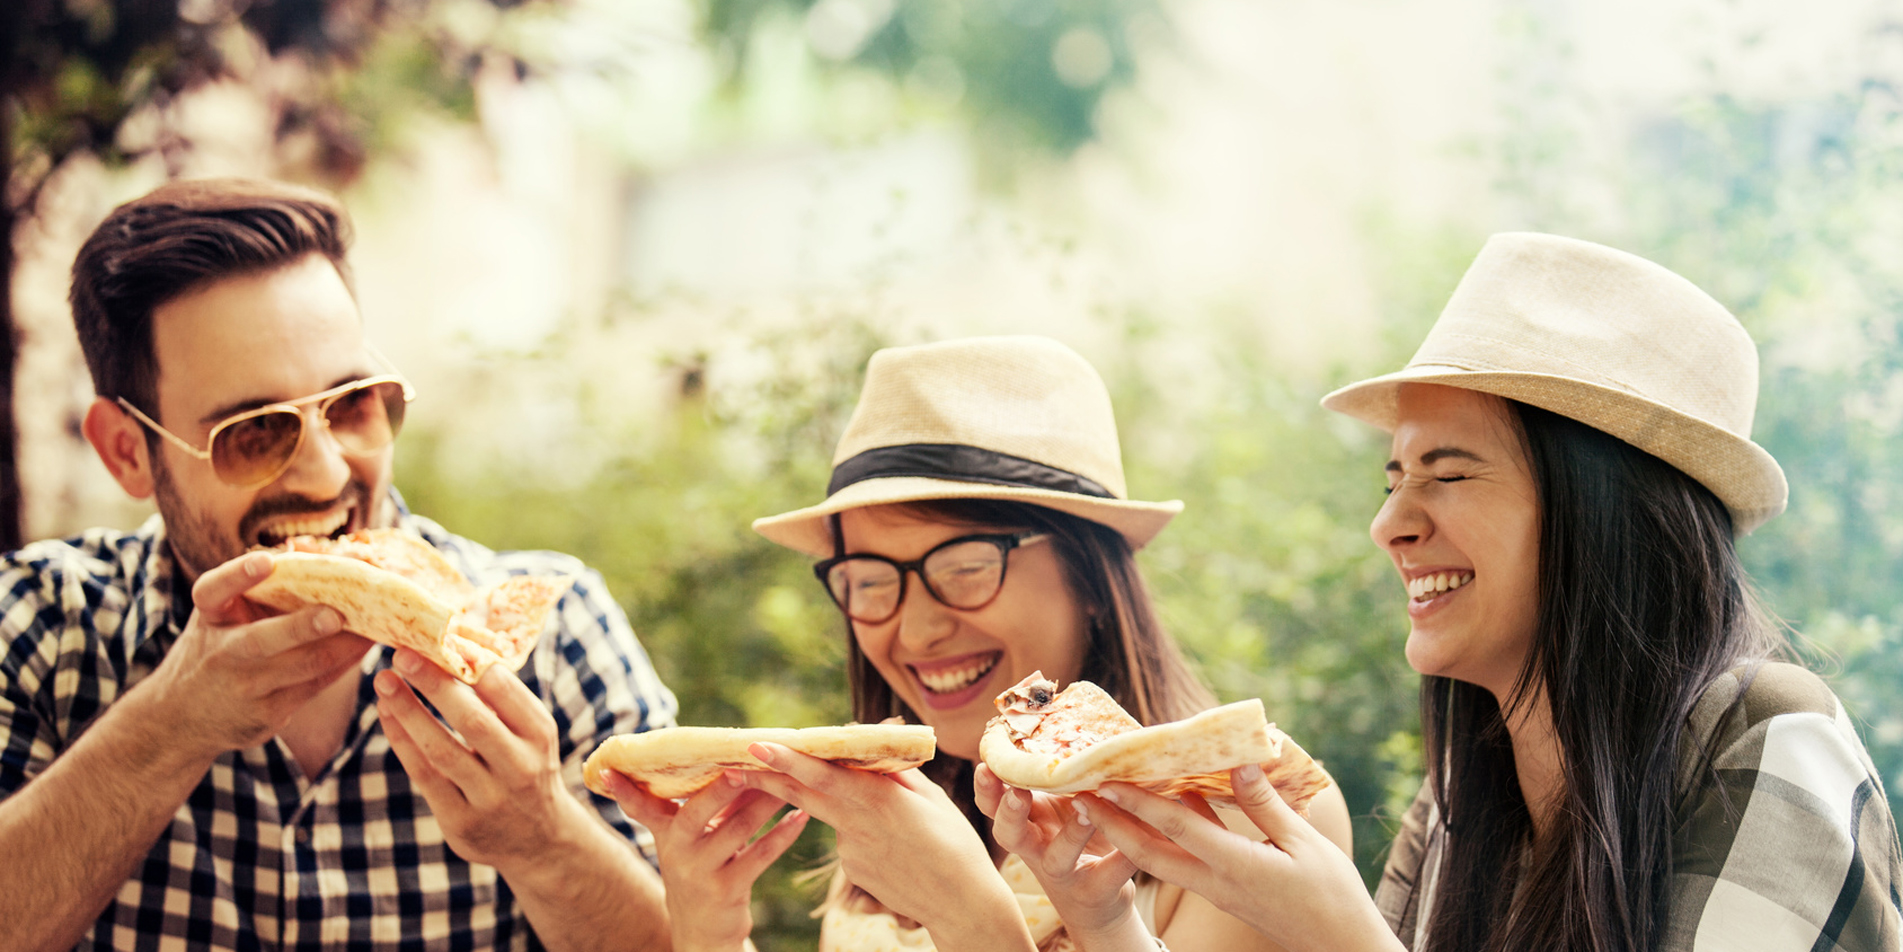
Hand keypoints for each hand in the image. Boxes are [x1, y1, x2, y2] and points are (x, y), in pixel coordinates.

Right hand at [146, 552, 371, 756]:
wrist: (183, 718)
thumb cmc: (217, 645)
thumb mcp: (222, 614)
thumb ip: (257, 586)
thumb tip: (320, 550)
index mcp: (209, 616)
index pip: (213, 590)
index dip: (238, 575)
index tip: (265, 560)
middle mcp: (222, 652)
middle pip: (262, 639)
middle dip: (302, 627)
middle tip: (337, 613)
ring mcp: (246, 688)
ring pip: (305, 665)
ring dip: (347, 643)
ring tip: (379, 620)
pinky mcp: (269, 715)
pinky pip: (318, 684)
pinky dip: (347, 662)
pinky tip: (370, 643)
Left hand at [373, 649, 587, 877]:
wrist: (539, 840)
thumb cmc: (526, 767)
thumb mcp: (532, 733)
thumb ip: (503, 700)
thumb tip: (456, 647)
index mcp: (540, 735)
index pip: (505, 691)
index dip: (469, 663)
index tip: (439, 639)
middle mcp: (520, 768)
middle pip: (471, 720)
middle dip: (432, 683)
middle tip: (401, 654)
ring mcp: (490, 800)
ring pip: (440, 750)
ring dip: (407, 711)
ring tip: (384, 682)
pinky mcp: (461, 823)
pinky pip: (424, 777)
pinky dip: (402, 742)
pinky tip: (387, 716)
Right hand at [602, 770, 807, 951]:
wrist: (702, 928)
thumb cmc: (702, 865)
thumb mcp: (693, 836)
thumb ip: (707, 801)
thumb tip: (739, 758)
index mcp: (666, 831)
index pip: (641, 806)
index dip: (624, 790)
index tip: (608, 772)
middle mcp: (678, 849)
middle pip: (697, 811)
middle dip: (720, 788)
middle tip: (741, 765)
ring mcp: (701, 871)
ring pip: (738, 829)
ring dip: (766, 803)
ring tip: (790, 780)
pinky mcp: (727, 890)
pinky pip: (759, 856)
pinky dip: (783, 835)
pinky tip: (801, 817)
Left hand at [734, 745, 1031, 949]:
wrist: (961, 904)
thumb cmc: (955, 843)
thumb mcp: (931, 797)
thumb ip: (894, 772)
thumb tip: (868, 742)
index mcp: (878, 801)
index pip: (822, 777)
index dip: (787, 760)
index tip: (756, 745)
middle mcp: (857, 826)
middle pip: (803, 796)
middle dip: (768, 777)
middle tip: (737, 760)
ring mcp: (850, 853)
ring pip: (834, 816)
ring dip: (842, 805)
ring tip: (896, 823)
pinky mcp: (852, 871)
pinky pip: (848, 839)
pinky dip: (861, 832)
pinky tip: (893, 847)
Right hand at [974, 764, 1140, 936]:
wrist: (1099, 901)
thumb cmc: (1081, 836)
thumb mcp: (1066, 803)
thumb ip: (1067, 772)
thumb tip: (1085, 710)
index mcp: (1029, 818)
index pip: (994, 802)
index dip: (986, 786)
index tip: (985, 764)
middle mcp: (1037, 845)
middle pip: (1008, 833)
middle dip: (1009, 811)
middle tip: (1017, 791)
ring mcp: (1063, 871)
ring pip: (1056, 857)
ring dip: (1070, 833)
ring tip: (1085, 810)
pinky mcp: (1094, 890)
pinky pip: (1107, 875)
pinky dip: (1121, 860)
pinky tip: (1133, 846)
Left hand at [1083, 764, 1401, 951]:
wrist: (1339, 946)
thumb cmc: (1332, 894)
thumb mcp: (1304, 843)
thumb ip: (1265, 805)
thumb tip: (1239, 764)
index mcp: (1235, 865)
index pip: (1176, 828)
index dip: (1139, 802)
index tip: (1108, 780)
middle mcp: (1215, 882)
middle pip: (1148, 852)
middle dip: (1111, 824)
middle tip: (1080, 795)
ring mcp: (1215, 892)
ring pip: (1159, 861)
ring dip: (1128, 832)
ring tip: (1103, 803)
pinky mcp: (1221, 894)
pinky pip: (1181, 863)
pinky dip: (1162, 838)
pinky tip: (1162, 810)